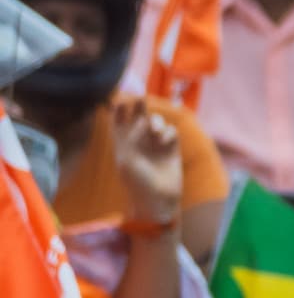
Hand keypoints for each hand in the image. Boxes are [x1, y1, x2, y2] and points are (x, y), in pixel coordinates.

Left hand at [108, 100, 183, 226]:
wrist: (158, 198)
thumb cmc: (137, 182)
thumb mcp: (127, 158)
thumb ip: (132, 135)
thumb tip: (145, 119)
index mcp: (122, 146)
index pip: (118, 123)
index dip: (117, 111)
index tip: (118, 100)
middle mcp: (138, 142)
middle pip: (138, 118)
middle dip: (139, 107)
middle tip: (140, 99)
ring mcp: (155, 144)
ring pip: (156, 122)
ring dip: (156, 122)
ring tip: (156, 132)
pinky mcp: (171, 147)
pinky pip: (171, 131)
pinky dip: (168, 134)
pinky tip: (166, 143)